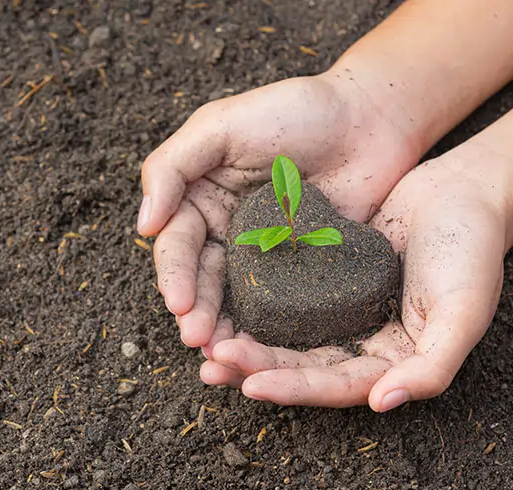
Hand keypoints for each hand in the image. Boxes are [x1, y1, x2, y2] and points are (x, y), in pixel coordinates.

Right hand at [138, 73, 417, 353]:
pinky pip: (280, 305)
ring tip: (220, 356)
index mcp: (199, 200)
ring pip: (235, 300)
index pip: (177, 244)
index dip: (175, 275)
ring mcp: (264, 256)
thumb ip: (172, 167)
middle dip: (196, 312)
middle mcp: (225, 232)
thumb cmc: (291, 111)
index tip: (179, 303)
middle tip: (197, 340)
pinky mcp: (302, 272)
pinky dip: (266, 329)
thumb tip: (143, 226)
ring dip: (223, 329)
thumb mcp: (220, 126)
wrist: (369, 119)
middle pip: (202, 280)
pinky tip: (261, 351)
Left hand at [201, 155, 506, 410]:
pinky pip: (283, 295)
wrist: (461, 192)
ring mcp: (338, 310)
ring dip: (245, 340)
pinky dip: (254, 300)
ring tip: (203, 341)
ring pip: (284, 334)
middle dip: (254, 367)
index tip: (249, 383)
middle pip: (299, 366)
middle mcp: (359, 341)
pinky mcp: (322, 277)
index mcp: (389, 361)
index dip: (293, 388)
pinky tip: (220, 297)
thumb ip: (432, 365)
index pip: (335, 385)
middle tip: (211, 363)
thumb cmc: (471, 252)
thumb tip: (382, 403)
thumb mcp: (464, 311)